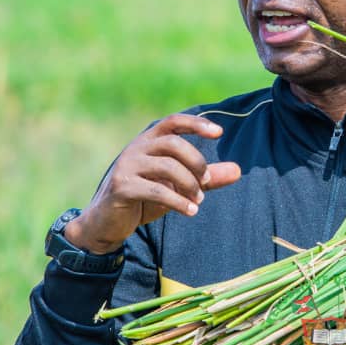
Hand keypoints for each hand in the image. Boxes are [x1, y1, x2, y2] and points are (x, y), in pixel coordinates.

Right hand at [66, 114, 241, 253]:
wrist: (107, 223)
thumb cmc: (144, 198)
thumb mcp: (178, 186)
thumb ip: (206, 177)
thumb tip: (238, 171)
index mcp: (149, 141)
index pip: (173, 121)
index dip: (196, 124)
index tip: (219, 133)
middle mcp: (136, 148)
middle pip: (174, 143)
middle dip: (196, 162)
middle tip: (206, 181)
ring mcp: (127, 166)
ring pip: (167, 167)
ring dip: (189, 185)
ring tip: (198, 202)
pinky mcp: (121, 187)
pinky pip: (156, 190)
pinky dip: (178, 201)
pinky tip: (190, 211)